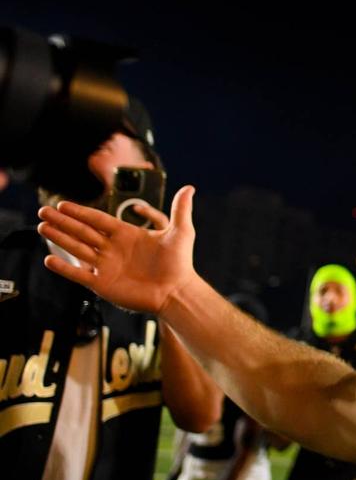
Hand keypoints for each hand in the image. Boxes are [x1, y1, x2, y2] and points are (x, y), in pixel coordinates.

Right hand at [37, 186, 197, 315]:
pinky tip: (49, 258)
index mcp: (126, 235)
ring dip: (59, 238)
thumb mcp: (181, 233)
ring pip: (77, 249)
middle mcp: (113, 249)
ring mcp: (106, 266)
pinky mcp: (103, 284)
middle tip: (43, 211)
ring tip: (41, 227)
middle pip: (82, 232)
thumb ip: (180, 210)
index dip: (80, 212)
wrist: (177, 292)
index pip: (97, 220)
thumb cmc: (180, 264)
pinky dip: (64, 268)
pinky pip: (79, 274)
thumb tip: (189, 187)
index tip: (62, 204)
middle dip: (63, 222)